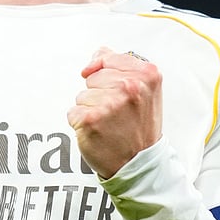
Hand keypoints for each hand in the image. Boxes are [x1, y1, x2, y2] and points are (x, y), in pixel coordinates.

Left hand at [67, 47, 162, 178]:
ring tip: (110, 123)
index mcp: (147, 74)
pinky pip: (73, 112)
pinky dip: (81, 124)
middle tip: (118, 113)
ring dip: (90, 109)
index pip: (107, 58)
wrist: (139, 163)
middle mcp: (130, 86)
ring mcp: (110, 103)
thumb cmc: (139, 127)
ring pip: (82, 95)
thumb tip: (97, 56)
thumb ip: (122, 66)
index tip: (118, 92)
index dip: (106, 75)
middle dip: (99, 93)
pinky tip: (99, 132)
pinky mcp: (91, 119)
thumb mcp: (144, 90)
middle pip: (92, 77)